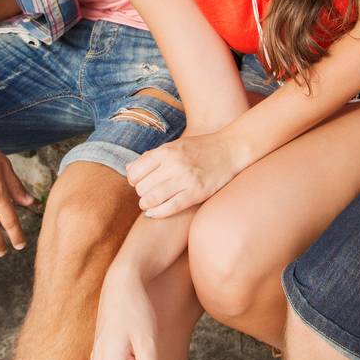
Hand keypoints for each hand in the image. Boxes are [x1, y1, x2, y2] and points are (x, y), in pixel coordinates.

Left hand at [126, 132, 241, 218]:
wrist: (231, 148)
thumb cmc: (201, 147)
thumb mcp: (175, 145)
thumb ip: (152, 157)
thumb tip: (129, 170)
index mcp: (166, 151)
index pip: (135, 172)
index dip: (133, 180)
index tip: (140, 182)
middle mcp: (174, 164)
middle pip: (142, 187)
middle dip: (141, 193)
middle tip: (147, 194)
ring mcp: (186, 179)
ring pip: (152, 199)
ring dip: (146, 204)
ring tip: (149, 204)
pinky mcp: (197, 192)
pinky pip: (170, 208)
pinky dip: (158, 213)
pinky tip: (154, 213)